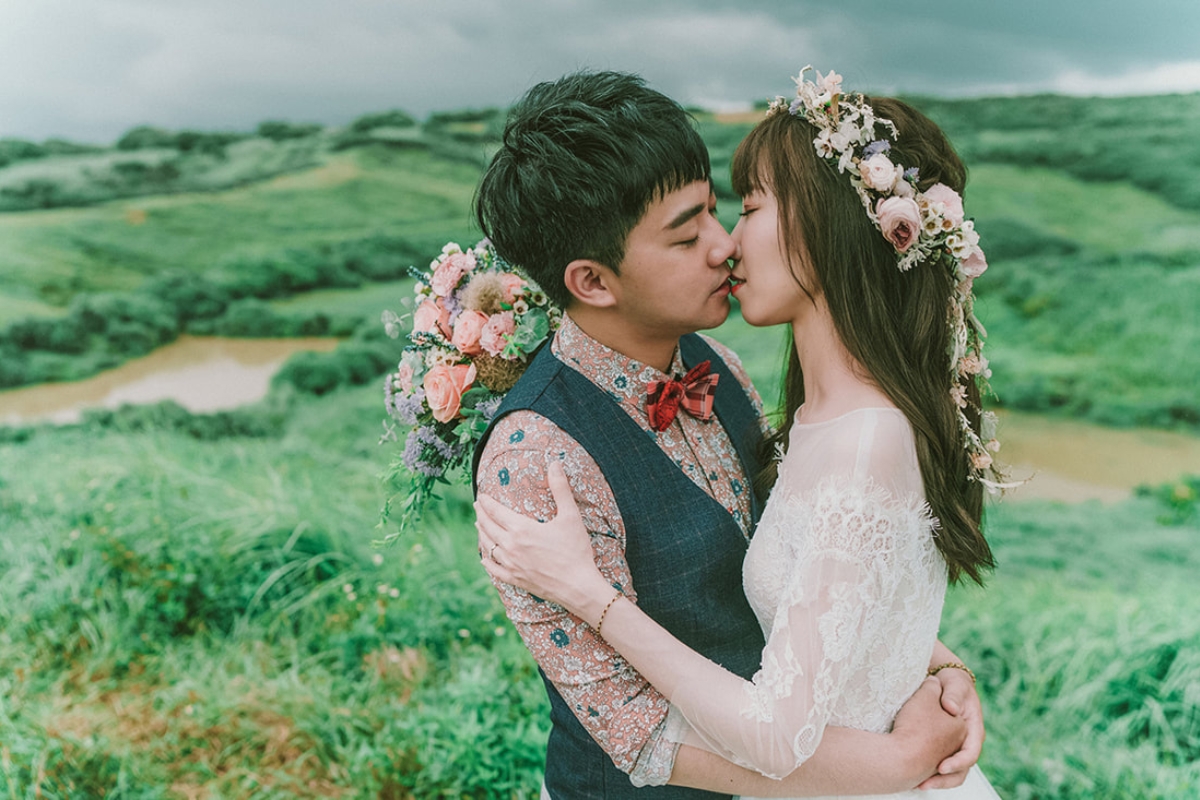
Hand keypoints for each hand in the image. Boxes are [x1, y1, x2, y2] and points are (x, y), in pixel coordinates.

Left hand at [475, 460, 610, 613]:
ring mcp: (511, 565)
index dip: (487, 502)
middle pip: (488, 527)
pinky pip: (494, 569)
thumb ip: (561, 488)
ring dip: (482, 534)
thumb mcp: (571, 516)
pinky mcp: (515, 580)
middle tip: (477, 506)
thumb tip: (555, 463)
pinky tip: (484, 558)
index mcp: (521, 529)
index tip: (481, 495)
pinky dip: (487, 561)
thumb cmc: (575, 551)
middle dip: (481, 514)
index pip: (496, 511)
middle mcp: (510, 546)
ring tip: (479, 525)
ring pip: (488, 546)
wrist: (578, 586)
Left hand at [917, 666, 984, 788]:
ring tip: (918, 785)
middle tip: (925, 783)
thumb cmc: (951, 682)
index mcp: (973, 730)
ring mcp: (955, 747)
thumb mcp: (954, 683)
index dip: (957, 762)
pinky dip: (929, 773)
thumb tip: (951, 708)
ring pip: (951, 774)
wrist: (944, 681)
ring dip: (936, 781)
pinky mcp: (943, 748)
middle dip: (944, 779)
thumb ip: (953, 694)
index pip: (970, 753)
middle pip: (961, 770)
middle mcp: (967, 742)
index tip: (941, 767)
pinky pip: (939, 766)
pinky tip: (913, 777)